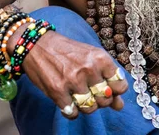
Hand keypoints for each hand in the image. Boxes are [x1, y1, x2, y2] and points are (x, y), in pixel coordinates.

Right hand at [13, 30, 128, 119]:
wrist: (38, 44)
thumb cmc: (67, 51)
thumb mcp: (91, 57)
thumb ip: (107, 78)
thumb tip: (119, 104)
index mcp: (100, 58)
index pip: (121, 86)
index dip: (116, 91)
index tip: (108, 89)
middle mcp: (89, 69)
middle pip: (106, 100)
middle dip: (100, 100)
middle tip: (91, 93)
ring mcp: (73, 80)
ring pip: (90, 108)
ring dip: (86, 106)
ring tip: (79, 96)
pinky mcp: (57, 91)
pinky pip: (72, 113)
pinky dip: (72, 112)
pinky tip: (68, 102)